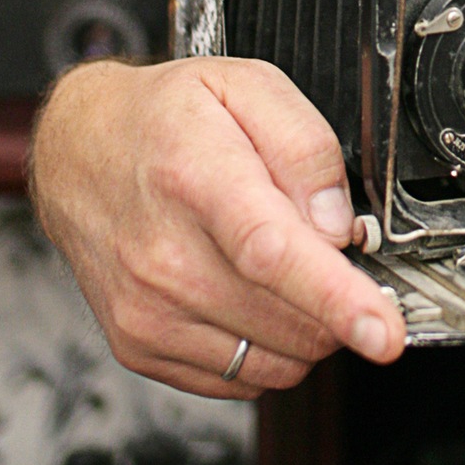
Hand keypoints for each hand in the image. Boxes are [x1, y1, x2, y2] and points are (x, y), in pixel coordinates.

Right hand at [31, 57, 405, 397]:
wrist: (81, 152)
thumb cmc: (166, 117)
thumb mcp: (248, 86)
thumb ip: (306, 146)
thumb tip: (338, 224)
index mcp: (196, 177)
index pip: (272, 253)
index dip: (337, 297)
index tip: (383, 330)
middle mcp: (163, 255)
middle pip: (286, 316)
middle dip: (338, 296)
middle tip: (328, 247)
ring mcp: (147, 310)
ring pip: (274, 359)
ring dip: (308, 327)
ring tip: (287, 265)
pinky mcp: (141, 347)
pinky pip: (241, 378)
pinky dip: (270, 347)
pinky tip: (254, 295)